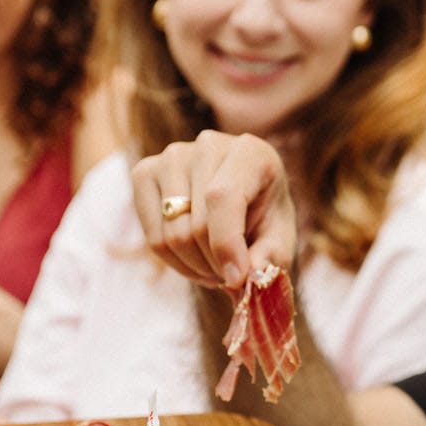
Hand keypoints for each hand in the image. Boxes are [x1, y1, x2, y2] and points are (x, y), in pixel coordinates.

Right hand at [130, 130, 296, 288]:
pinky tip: (194, 259)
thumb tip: (251, 276)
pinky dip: (175, 262)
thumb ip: (271, 257)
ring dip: (196, 267)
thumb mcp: (279, 239)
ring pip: (171, 235)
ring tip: (216, 267)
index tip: (236, 280)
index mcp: (250, 151)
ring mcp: (171, 157)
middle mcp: (207, 144)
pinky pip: (152, 238)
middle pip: (196, 224)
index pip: (222, 197)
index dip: (226, 244)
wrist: (241, 200)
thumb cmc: (264, 217)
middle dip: (215, 264)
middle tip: (232, 275)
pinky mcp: (145, 174)